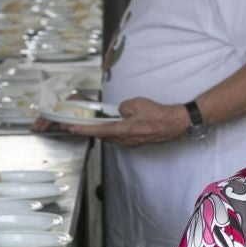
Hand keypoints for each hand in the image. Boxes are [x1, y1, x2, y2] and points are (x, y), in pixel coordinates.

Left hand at [60, 96, 186, 146]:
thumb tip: (119, 111)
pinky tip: (112, 124)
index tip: (70, 127)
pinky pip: (119, 136)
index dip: (82, 128)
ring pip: (110, 136)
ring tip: (92, 122)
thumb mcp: (136, 103)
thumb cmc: (159, 115)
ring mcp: (130, 142)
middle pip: (101, 135)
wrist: (175, 124)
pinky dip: (112, 130)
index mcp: (123, 130)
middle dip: (88, 128)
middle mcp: (124, 140)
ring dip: (100, 129)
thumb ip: (122, 107)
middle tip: (76, 122)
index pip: (97, 130)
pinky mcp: (136, 142)